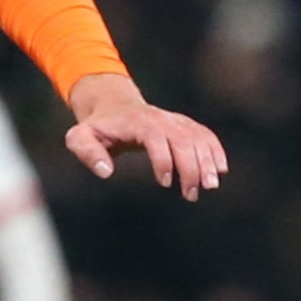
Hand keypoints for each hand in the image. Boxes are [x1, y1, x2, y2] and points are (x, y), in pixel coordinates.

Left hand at [64, 72, 226, 201]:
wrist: (112, 105)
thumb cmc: (96, 128)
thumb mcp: (80, 138)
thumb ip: (87, 152)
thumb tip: (106, 172)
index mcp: (136, 121)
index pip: (156, 137)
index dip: (163, 159)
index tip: (164, 182)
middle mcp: (160, 118)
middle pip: (183, 139)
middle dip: (191, 166)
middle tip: (192, 194)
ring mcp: (174, 120)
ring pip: (197, 137)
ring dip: (207, 161)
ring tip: (210, 187)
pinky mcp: (183, 125)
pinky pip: (204, 134)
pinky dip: (215, 150)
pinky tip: (221, 169)